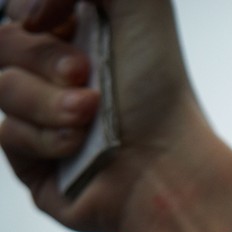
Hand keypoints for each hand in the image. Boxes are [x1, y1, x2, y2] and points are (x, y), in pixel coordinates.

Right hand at [1, 0, 223, 231]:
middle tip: (86, 75)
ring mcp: (40, 116)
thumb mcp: (142, 5)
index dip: (31, 13)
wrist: (167, 168)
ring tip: (90, 115)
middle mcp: (56, 74)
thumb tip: (33, 12)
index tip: (63, 25)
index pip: (20, 10)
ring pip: (2, 88)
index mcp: (77, 34)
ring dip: (50, 102)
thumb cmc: (160, 92)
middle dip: (44, 59)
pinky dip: (45, 139)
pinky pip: (6, 135)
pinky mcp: (32, 160)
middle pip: (3, 43)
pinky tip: (78, 149)